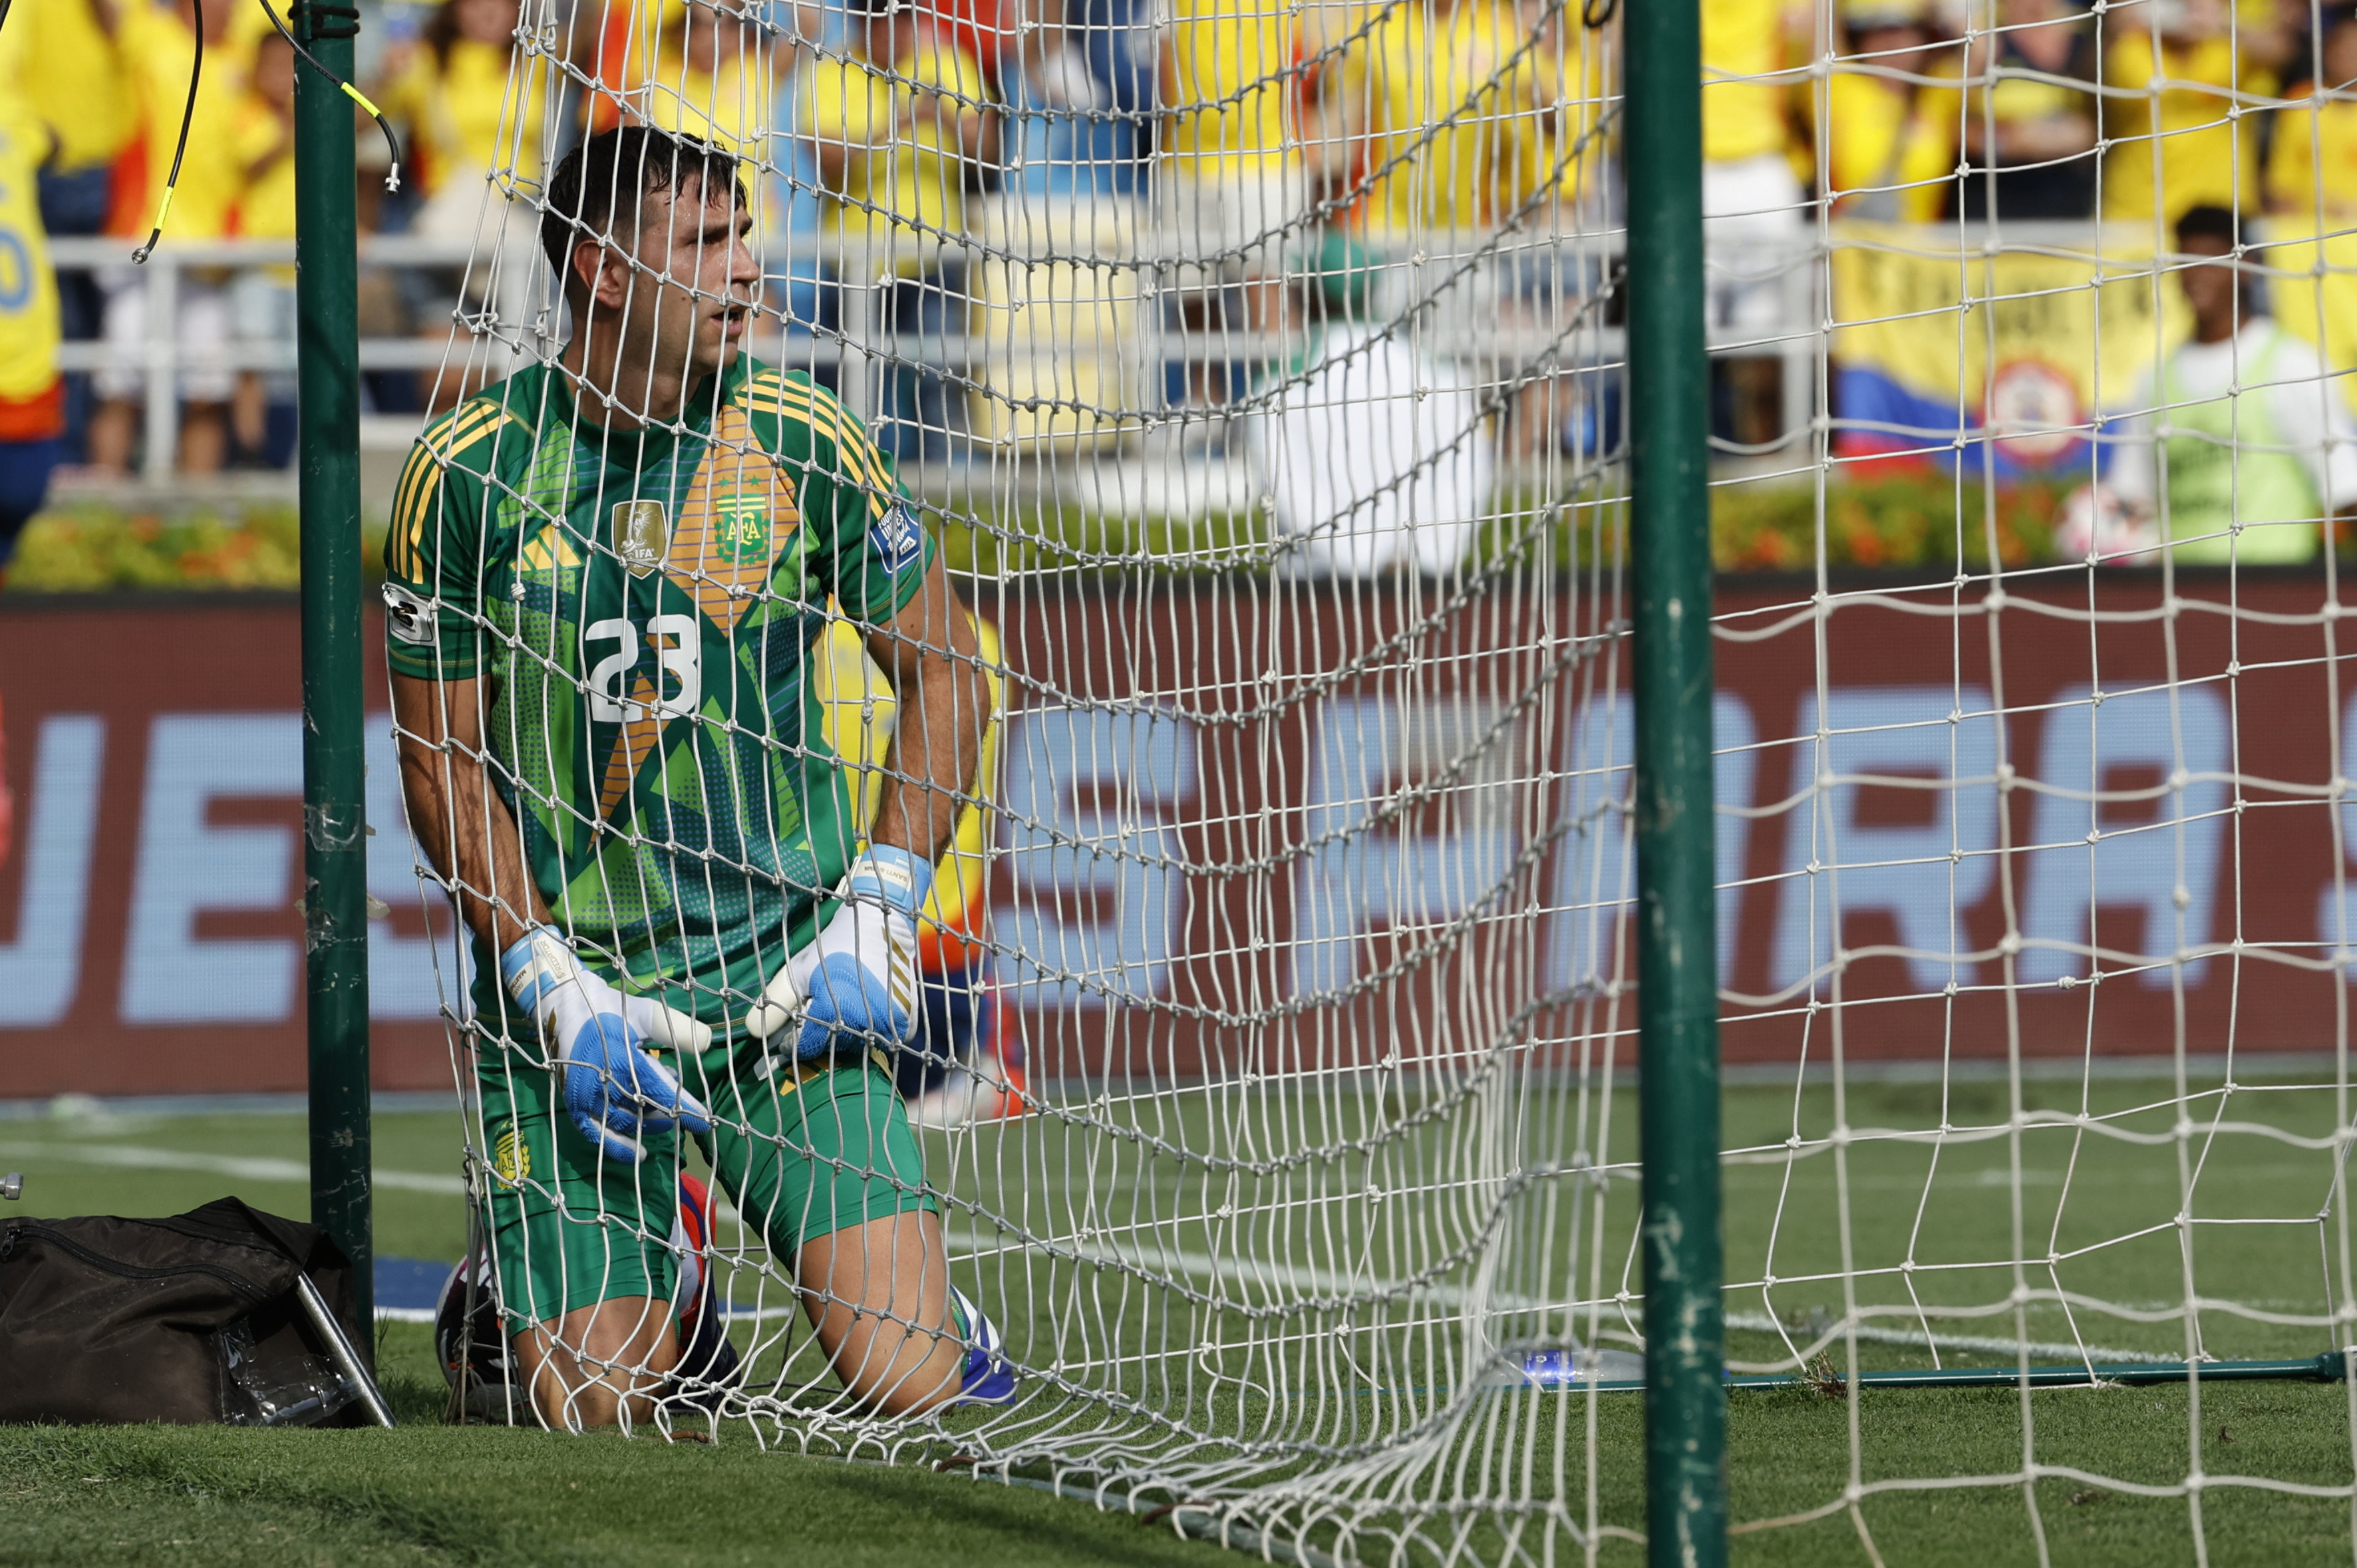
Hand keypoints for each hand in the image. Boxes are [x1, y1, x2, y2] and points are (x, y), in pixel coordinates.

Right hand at [501, 927, 713, 1162]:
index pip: (662, 1092)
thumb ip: (676, 1029)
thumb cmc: (610, 1009)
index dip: (686, 1108)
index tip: (705, 1121)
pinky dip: (616, 1147)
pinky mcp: (575, 1104)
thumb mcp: (646, 1013)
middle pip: (644, 1113)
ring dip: (646, 1127)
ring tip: (664, 1124)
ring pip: (623, 1125)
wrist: (564, 1007)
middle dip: (667, 1116)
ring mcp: (587, 1097)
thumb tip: (708, 1041)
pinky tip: (636, 1153)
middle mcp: (603, 1084)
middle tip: (682, 1113)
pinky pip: (596, 1133)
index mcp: (623, 1060)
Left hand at [741, 845, 931, 1062]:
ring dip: (846, 1033)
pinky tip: (864, 1008)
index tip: (789, 1034)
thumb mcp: (798, 970)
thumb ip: (774, 1002)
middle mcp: (865, 1023)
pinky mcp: (909, 1023)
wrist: (879, 923)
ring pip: (858, 1044)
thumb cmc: (833, 945)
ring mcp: (890, 1025)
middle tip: (819, 1012)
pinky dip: (871, 1030)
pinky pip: (883, 1039)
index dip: (794, 1042)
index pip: (807, 1047)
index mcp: (835, 1012)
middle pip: (833, 1048)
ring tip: (841, 1007)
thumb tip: (753, 1032)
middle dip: (822, 1035)